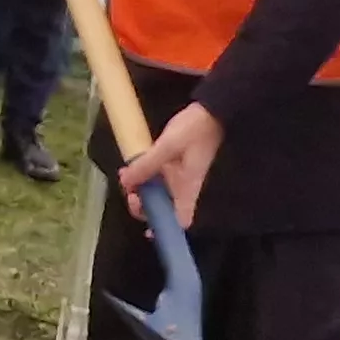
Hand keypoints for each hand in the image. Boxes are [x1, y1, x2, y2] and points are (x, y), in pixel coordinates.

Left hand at [117, 101, 225, 231]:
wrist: (212, 110)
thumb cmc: (195, 130)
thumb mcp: (167, 146)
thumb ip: (146, 165)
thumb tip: (127, 183)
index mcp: (187, 187)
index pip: (181, 220)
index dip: (165, 229)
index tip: (148, 227)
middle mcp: (183, 186)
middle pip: (163, 209)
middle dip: (143, 206)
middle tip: (131, 193)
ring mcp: (179, 175)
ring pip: (157, 192)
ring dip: (140, 189)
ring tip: (126, 176)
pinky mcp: (175, 163)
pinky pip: (157, 177)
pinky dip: (144, 176)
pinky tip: (132, 167)